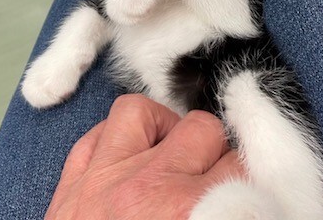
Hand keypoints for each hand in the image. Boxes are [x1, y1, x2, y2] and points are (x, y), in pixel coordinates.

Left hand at [45, 94, 244, 219]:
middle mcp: (144, 188)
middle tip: (217, 176)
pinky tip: (128, 159)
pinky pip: (94, 136)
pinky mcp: (70, 188)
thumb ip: (232, 210)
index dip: (253, 173)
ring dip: (162, 130)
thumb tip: (252, 193)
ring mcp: (101, 181)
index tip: (252, 185)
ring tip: (171, 156)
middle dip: (217, 150)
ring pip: (140, 112)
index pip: (241, 166)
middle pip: (201, 130)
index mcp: (185, 210)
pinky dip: (114, 141)